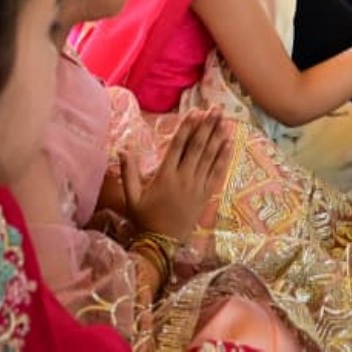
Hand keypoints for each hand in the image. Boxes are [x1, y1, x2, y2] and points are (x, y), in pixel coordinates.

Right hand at [120, 107, 231, 242]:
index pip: (178, 146)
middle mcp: (184, 178)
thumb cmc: (144, 218)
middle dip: (208, 126)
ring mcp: (197, 186)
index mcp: (165, 176)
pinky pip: (217, 172)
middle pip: (198, 147)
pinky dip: (224, 157)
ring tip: (225, 119)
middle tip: (216, 108)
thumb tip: (123, 149)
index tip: (195, 111)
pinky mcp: (206, 194)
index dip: (187, 127)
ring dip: (218, 136)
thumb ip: (128, 172)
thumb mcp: (131, 197)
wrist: (161, 244)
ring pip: (210, 157)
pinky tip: (229, 143)